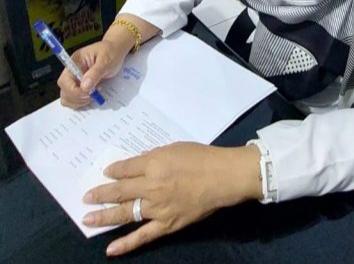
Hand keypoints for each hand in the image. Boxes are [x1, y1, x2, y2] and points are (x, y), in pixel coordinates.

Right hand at [57, 40, 127, 107]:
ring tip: (93, 96)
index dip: (74, 91)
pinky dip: (81, 102)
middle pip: (64, 91)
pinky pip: (74, 99)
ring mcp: (74, 80)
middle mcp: (71, 72)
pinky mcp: (79, 86)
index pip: (64, 81)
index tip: (88, 93)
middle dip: (77, 97)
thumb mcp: (106, 60)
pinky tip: (92, 97)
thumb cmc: (111, 52)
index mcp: (74, 63)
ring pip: (66, 97)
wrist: (115, 50)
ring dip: (78, 102)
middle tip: (93, 95)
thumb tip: (85, 87)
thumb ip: (95, 73)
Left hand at [82, 142, 261, 256]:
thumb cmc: (202, 157)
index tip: (106, 173)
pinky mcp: (166, 224)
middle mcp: (151, 186)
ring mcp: (157, 207)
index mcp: (153, 164)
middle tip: (86, 197)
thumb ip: (154, 157)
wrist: (223, 177)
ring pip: (125, 213)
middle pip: (120, 191)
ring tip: (87, 219)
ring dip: (104, 216)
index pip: (125, 169)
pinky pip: (143, 236)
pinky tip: (110, 249)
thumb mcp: (175, 148)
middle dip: (101, 194)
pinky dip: (126, 244)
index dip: (113, 171)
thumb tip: (138, 164)